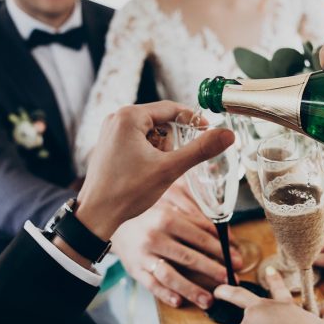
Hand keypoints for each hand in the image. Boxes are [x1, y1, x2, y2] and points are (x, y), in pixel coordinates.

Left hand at [77, 101, 233, 240]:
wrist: (96, 214)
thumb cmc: (128, 191)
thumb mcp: (170, 169)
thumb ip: (200, 150)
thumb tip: (228, 134)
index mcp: (129, 116)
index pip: (171, 108)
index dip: (193, 121)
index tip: (208, 133)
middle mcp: (117, 118)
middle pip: (160, 121)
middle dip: (171, 142)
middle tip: (168, 164)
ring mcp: (110, 131)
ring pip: (150, 132)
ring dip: (160, 150)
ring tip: (152, 171)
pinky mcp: (109, 144)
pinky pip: (137, 141)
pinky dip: (148, 154)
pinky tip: (144, 173)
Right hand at [112, 190, 242, 309]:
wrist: (117, 227)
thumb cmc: (151, 220)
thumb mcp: (171, 213)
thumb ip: (196, 222)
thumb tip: (227, 237)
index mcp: (167, 218)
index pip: (201, 236)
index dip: (222, 250)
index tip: (237, 260)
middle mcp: (155, 236)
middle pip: (189, 257)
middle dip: (213, 271)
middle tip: (231, 281)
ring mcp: (144, 255)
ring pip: (171, 275)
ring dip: (192, 290)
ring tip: (209, 300)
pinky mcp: (135, 270)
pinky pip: (152, 285)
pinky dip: (166, 295)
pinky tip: (180, 302)